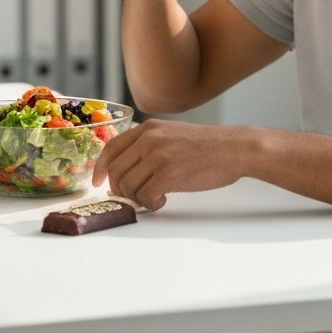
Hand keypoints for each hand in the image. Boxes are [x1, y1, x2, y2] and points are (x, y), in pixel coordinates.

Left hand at [91, 119, 245, 210]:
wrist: (234, 148)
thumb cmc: (206, 146)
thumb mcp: (171, 134)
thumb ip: (148, 145)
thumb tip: (125, 170)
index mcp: (148, 129)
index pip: (111, 148)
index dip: (100, 168)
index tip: (97, 183)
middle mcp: (149, 139)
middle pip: (116, 171)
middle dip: (120, 190)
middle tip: (133, 197)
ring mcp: (157, 156)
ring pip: (128, 186)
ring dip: (137, 198)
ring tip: (154, 196)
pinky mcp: (168, 174)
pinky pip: (145, 197)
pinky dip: (151, 204)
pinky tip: (163, 200)